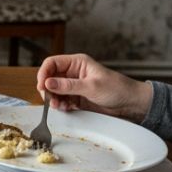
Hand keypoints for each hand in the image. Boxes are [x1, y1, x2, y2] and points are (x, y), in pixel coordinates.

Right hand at [36, 53, 152, 122]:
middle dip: (47, 89)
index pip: (52, 63)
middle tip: (49, 99)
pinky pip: (61, 100)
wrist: (130, 104)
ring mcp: (74, 86)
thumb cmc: (116, 88)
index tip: (42, 86)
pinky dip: (59, 105)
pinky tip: (64, 108)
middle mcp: (73, 73)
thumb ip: (68, 85)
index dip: (44, 73)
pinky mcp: (76, 98)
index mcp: (77, 63)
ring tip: (58, 106)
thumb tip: (48, 83)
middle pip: (50, 78)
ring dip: (53, 99)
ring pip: (54, 90)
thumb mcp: (91, 86)